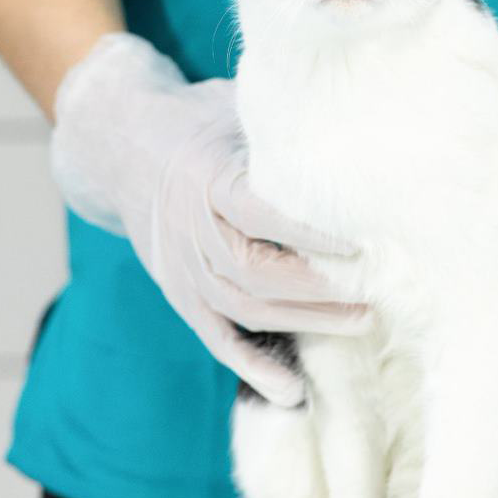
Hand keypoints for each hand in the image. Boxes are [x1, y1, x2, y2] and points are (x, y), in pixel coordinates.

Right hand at [49, 34, 368, 405]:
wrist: (121, 145)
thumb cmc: (198, 121)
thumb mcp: (234, 105)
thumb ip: (283, 125)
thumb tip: (355, 124)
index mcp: (206, 175)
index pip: (258, 211)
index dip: (307, 233)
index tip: (358, 243)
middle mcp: (190, 227)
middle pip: (254, 270)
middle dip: (318, 287)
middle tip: (375, 291)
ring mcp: (181, 267)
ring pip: (243, 307)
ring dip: (304, 321)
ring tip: (362, 321)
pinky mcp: (179, 293)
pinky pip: (216, 337)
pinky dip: (252, 366)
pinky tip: (293, 391)